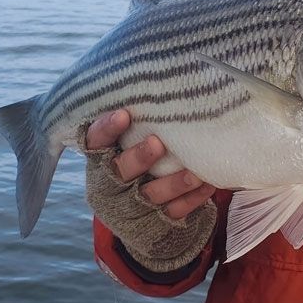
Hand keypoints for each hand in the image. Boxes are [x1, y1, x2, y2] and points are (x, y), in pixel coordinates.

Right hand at [86, 109, 215, 219]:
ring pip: (151, 195)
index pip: (94, 142)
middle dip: (139, 157)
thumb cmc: (138, 162)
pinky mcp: (154, 224)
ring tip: (194, 172)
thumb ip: (138, 123)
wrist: (142, 216)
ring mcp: (131, 207)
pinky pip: (174, 212)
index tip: (124, 114)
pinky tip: (208, 185)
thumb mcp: (126, 144)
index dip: (106, 129)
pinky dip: (193, 199)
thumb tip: (159, 78)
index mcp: (99, 159)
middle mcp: (110, 184)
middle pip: (120, 171)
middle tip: (158, 143)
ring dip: (173, 183)